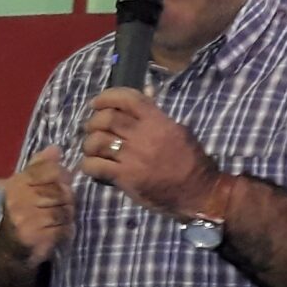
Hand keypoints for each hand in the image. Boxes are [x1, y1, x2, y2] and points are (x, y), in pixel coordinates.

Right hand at [0, 149, 73, 265]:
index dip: (62, 176)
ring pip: (65, 209)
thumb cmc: (24, 213)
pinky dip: (66, 230)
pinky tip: (59, 232)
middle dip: (67, 199)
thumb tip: (55, 148)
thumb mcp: (27, 186)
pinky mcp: (34, 236)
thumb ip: (41, 167)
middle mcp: (18, 199)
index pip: (50, 169)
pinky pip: (64, 228)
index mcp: (17, 183)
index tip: (61, 184)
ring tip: (59, 220)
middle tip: (61, 207)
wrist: (10, 249)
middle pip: (61, 191)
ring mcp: (25, 219)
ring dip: (68, 216)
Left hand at [75, 89, 225, 217]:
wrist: (198, 191)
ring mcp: (133, 157)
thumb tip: (143, 95)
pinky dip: (88, 164)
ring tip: (91, 149)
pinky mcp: (126, 177)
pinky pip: (95, 166)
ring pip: (97, 141)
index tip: (96, 103)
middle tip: (92, 129)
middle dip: (93, 121)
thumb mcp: (178, 130)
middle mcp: (143, 135)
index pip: (128, 99)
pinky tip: (92, 166)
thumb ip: (157, 116)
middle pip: (106, 118)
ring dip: (88, 144)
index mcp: (157, 121)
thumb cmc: (191, 160)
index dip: (107, 97)